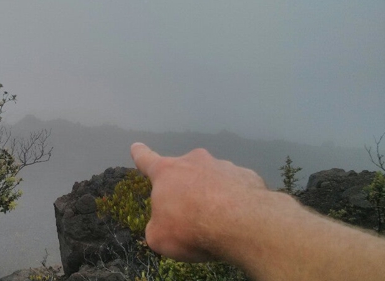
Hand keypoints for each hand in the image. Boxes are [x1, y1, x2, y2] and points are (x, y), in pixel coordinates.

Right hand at [130, 143, 266, 261]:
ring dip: (211, 193)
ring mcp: (223, 166)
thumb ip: (157, 226)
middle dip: (184, 186)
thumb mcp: (159, 237)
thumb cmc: (190, 228)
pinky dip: (235, 200)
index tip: (136, 146)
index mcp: (167, 172)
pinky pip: (236, 188)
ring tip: (218, 219)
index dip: (140, 154)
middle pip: (184, 170)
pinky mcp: (247, 176)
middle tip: (190, 211)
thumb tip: (163, 224)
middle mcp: (194, 161)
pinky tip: (239, 218)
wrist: (241, 224)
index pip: (147, 160)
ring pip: (212, 178)